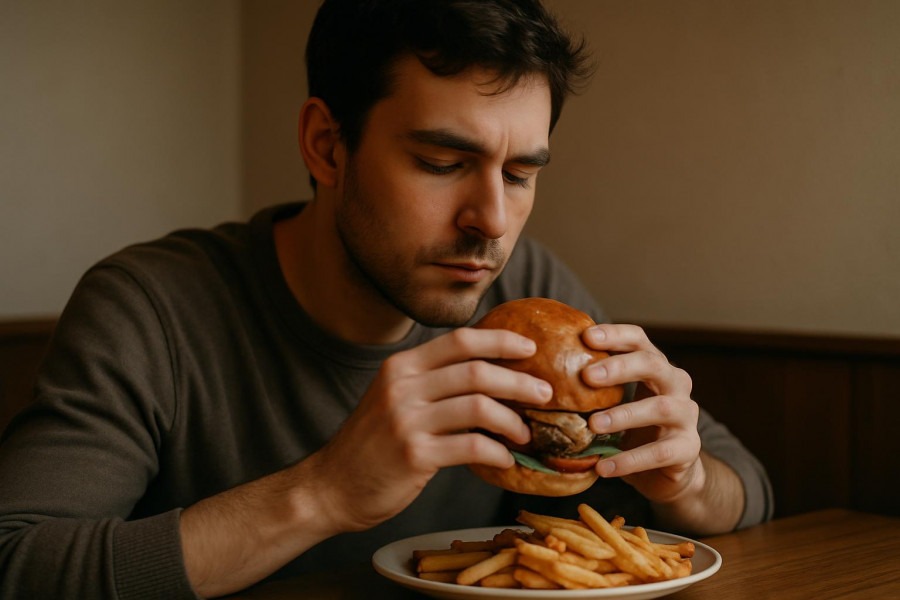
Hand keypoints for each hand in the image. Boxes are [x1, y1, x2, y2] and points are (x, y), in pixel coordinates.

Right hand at [309, 327, 551, 533]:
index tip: (530, 347)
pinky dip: (497, 452)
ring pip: (478, 406)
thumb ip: (433, 383)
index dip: (500, 340)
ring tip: (526, 433)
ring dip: (513, 420)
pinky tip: (505, 459)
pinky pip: (471, 446)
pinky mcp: (414, 455)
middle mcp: (402, 386)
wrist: (331, 487)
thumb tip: (492, 375)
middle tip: (544, 394)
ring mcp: (406, 420)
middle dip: (519, 380)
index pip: (460, 340)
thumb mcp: (395, 399)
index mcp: (401, 366)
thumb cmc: (372, 444)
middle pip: (476, 371)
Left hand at [580, 324, 702, 504]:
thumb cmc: (633, 429)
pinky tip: (604, 466)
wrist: (670, 471)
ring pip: (659, 408)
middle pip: (653, 365)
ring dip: (623, 415)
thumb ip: (593, 387)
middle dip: (619, 368)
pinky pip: (660, 452)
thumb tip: (539, 374)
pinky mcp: (688, 448)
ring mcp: (686, 416)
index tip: (586, 336)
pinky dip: (630, 460)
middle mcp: (676, 385)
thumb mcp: (615, 402)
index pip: (639, 340)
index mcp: (656, 366)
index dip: (615, 335)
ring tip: (593, 425)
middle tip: (587, 376)